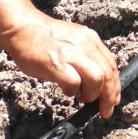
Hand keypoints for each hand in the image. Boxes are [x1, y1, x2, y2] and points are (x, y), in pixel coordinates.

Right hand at [5, 11, 120, 118]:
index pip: (110, 64)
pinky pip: (74, 84)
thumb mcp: (73, 40)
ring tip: (83, 99)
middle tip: (105, 110)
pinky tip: (66, 90)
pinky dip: (72, 91)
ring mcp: (72, 54)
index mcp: (90, 39)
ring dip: (92, 94)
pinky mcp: (57, 64)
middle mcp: (85, 44)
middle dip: (109, 96)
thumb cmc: (45, 37)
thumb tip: (92, 79)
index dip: (114, 85)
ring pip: (97, 79)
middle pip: (107, 74)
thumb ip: (85, 56)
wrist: (23, 28)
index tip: (114, 99)